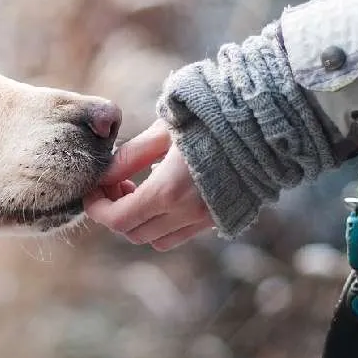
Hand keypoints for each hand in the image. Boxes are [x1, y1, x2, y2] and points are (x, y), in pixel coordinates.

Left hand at [83, 119, 214, 250]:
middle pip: (133, 233)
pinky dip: (163, 223)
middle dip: (115, 213)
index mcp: (169, 191)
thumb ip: (129, 156)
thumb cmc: (210, 117)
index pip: (117, 219)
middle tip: (115, 184)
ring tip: (138, 189)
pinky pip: (181, 234)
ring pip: (157, 240)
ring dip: (139, 221)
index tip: (92, 190)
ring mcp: (206, 219)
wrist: (265, 123)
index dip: (97, 208)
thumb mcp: (163, 131)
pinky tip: (165, 193)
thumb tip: (103, 175)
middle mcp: (187, 213)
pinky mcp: (220, 218)